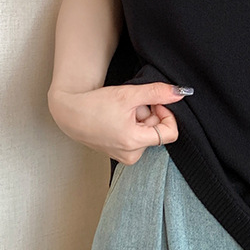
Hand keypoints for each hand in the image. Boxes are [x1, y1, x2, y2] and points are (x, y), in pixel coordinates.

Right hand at [47, 81, 191, 162]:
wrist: (69, 113)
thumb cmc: (95, 104)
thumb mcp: (129, 94)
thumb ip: (157, 93)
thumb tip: (180, 93)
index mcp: (134, 143)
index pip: (170, 133)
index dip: (167, 114)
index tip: (155, 101)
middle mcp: (131, 155)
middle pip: (157, 131)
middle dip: (149, 114)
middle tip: (132, 103)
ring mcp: (124, 156)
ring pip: (147, 134)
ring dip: (140, 119)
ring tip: (122, 110)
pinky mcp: (119, 154)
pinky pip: (136, 138)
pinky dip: (132, 126)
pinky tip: (117, 118)